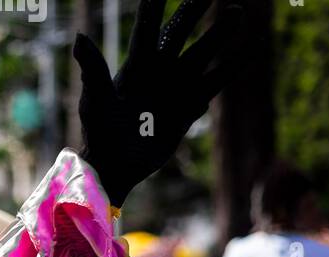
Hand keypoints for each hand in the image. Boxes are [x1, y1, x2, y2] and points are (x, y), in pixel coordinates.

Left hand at [74, 0, 242, 207]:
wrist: (116, 168)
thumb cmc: (99, 134)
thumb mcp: (96, 101)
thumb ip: (93, 69)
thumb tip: (79, 37)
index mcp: (136, 66)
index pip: (148, 27)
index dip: (155, 5)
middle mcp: (159, 70)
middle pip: (180, 32)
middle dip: (195, 9)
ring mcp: (176, 87)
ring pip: (203, 52)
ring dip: (220, 33)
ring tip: (237, 11)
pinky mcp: (189, 107)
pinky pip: (215, 82)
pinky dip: (233, 67)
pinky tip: (250, 50)